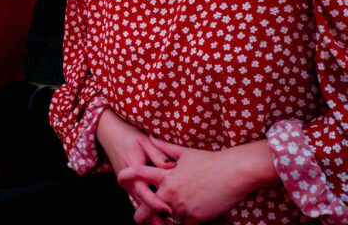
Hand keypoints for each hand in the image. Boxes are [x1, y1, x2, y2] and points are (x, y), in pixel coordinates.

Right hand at [95, 110, 174, 220]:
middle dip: (153, 215)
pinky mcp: (127, 184)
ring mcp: (126, 183)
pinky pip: (137, 198)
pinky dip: (145, 206)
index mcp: (133, 168)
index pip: (143, 191)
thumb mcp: (144, 140)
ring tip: (163, 223)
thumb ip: (157, 154)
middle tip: (169, 223)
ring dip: (149, 213)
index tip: (168, 210)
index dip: (155, 202)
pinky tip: (156, 213)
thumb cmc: (128, 134)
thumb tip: (171, 166)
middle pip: (141, 202)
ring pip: (138, 202)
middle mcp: (128, 179)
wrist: (109, 132)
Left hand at [118, 137, 277, 223]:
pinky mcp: (196, 218)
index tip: (119, 179)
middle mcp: (171, 192)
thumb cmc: (210, 161)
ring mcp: (183, 207)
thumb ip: (164, 147)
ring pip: (167, 218)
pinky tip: (184, 218)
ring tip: (160, 221)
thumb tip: (149, 136)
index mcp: (167, 175)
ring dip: (165, 219)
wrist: (234, 173)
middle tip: (138, 217)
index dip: (126, 176)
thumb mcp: (184, 152)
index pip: (139, 174)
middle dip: (140, 214)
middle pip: (146, 206)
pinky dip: (183, 222)